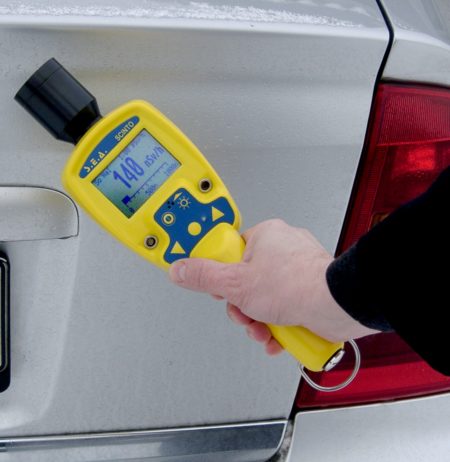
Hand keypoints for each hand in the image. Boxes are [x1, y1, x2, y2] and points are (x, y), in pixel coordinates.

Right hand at [169, 219, 377, 354]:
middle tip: (245, 313)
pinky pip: (285, 308)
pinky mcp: (309, 291)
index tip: (222, 289)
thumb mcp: (236, 283)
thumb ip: (203, 275)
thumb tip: (179, 269)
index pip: (231, 253)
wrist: (337, 306)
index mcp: (265, 236)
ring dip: (260, 321)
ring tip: (265, 329)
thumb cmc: (297, 285)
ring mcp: (298, 271)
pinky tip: (278, 335)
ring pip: (266, 299)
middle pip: (247, 281)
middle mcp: (283, 249)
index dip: (223, 277)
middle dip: (243, 307)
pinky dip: (279, 325)